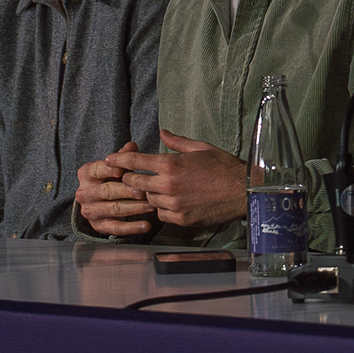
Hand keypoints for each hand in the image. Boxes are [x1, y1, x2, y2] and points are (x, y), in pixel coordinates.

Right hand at [77, 154, 158, 237]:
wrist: (101, 201)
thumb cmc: (112, 178)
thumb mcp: (116, 165)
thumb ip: (124, 157)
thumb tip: (132, 146)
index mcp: (86, 173)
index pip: (99, 169)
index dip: (111, 169)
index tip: (123, 171)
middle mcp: (84, 193)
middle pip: (108, 191)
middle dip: (128, 191)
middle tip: (145, 191)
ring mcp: (90, 211)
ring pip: (114, 209)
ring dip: (134, 208)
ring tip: (151, 206)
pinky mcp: (99, 226)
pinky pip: (116, 228)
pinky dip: (132, 228)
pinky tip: (146, 225)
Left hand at [87, 137, 251, 236]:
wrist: (243, 191)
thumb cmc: (224, 167)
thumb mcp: (201, 148)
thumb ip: (177, 142)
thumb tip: (162, 133)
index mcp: (171, 164)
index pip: (135, 162)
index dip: (119, 160)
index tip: (110, 160)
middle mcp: (168, 185)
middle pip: (135, 183)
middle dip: (131, 179)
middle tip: (134, 177)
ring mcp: (173, 205)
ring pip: (148, 200)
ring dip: (149, 195)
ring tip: (158, 190)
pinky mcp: (180, 219)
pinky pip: (161, 215)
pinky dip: (162, 209)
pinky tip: (171, 203)